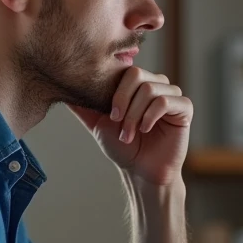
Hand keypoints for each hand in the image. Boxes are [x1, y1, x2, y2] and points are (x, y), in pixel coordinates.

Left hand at [68, 67, 192, 186]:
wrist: (141, 172)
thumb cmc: (123, 147)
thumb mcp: (97, 122)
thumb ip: (83, 105)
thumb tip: (58, 88)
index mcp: (138, 84)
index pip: (125, 70)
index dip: (115, 92)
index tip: (109, 115)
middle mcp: (156, 85)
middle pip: (137, 75)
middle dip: (123, 102)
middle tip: (117, 123)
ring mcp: (172, 94)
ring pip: (150, 89)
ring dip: (135, 114)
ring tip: (129, 133)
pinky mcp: (184, 108)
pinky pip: (166, 101)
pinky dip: (150, 116)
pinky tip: (145, 129)